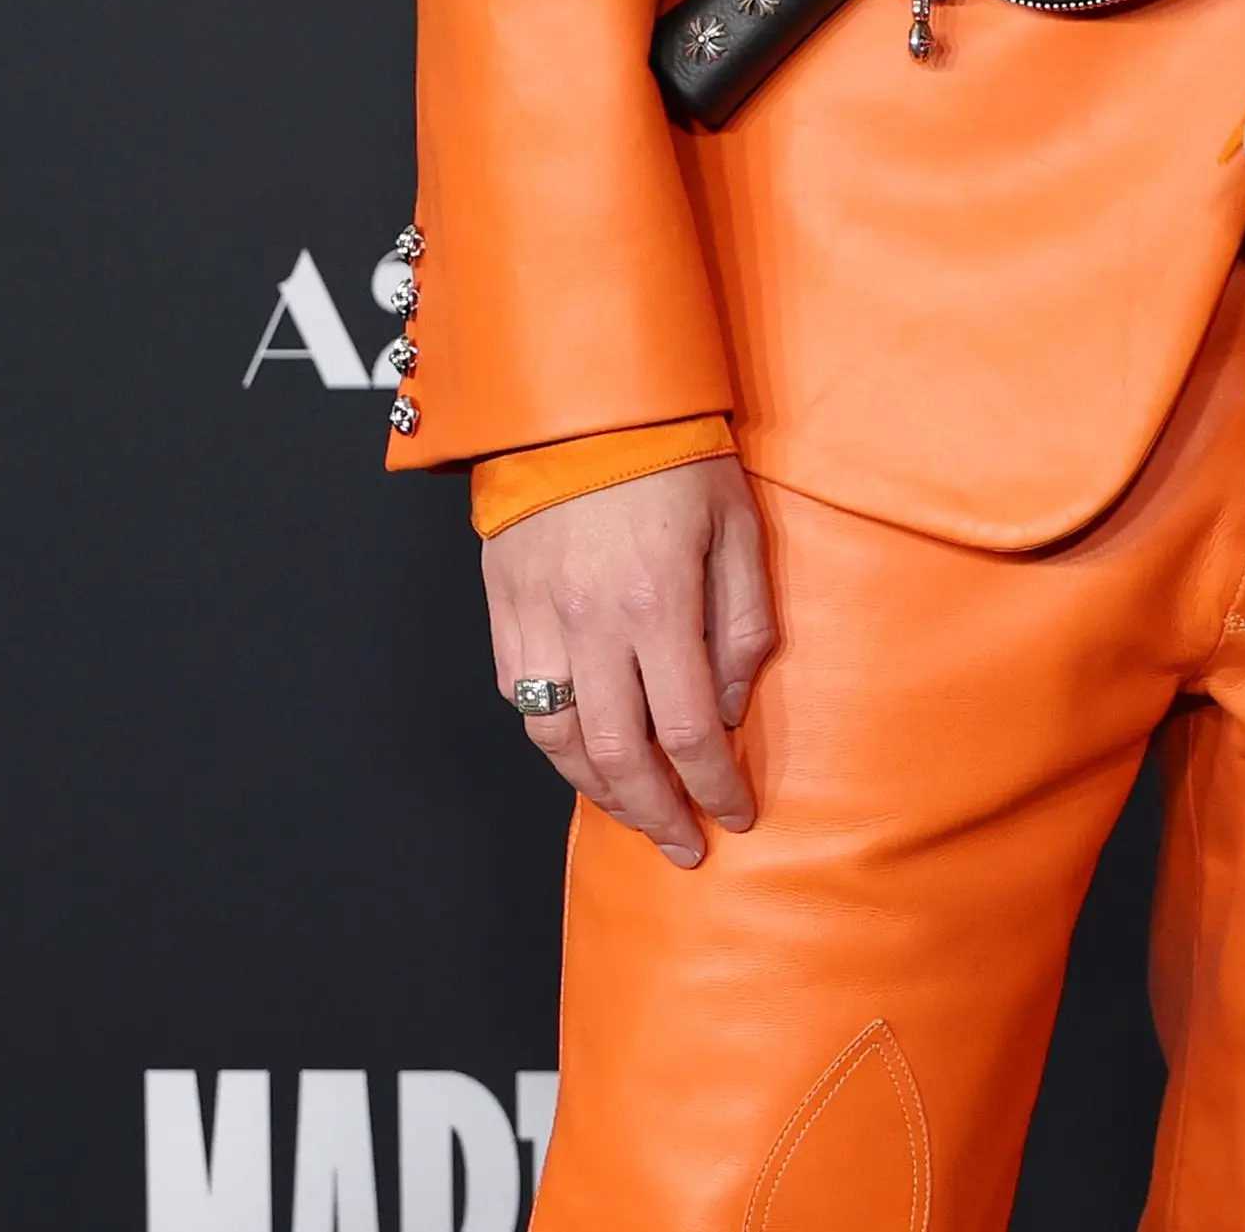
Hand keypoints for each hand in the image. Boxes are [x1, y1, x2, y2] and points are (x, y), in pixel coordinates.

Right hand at [480, 457, 773, 867]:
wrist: (584, 401)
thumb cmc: (674, 454)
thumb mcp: (738, 526)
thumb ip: (740, 622)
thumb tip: (728, 705)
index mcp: (658, 601)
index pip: (689, 730)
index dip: (714, 786)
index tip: (735, 813)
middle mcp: (591, 622)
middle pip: (618, 754)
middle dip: (655, 813)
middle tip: (684, 844)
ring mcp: (538, 618)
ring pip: (557, 740)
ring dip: (598, 792)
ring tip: (634, 814)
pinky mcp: (503, 608)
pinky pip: (519, 697)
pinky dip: (551, 739)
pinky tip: (581, 754)